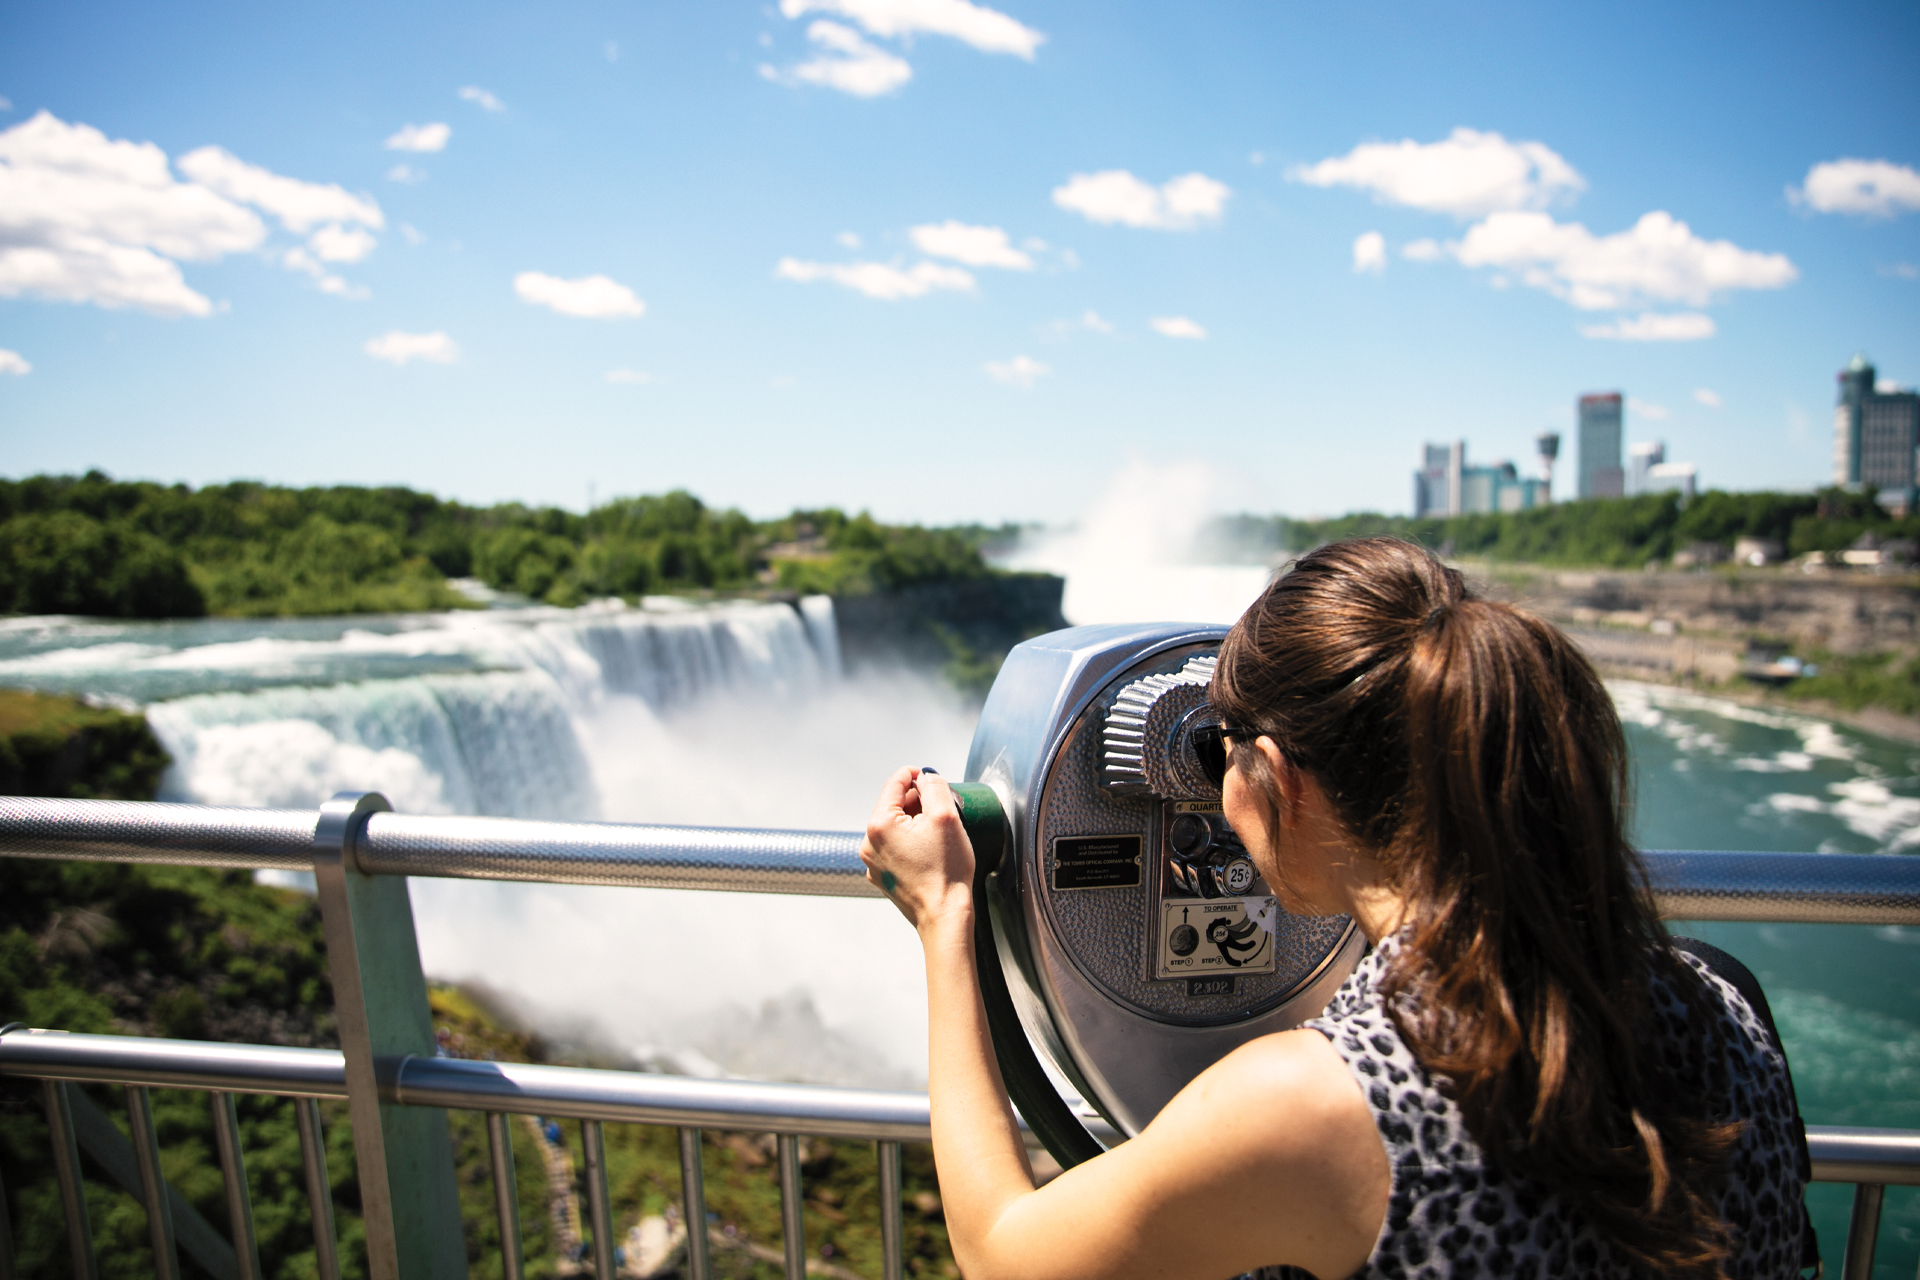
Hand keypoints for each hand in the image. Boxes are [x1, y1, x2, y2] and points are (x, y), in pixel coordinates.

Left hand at [860, 767, 975, 934]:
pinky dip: (909, 842)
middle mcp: (868, 843)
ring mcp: (872, 862)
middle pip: (892, 805)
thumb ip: (934, 786)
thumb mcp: (946, 816)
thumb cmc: (946, 870)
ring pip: (894, 827)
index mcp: (879, 824)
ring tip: (937, 834)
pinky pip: (894, 848)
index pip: (895, 783)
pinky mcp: (882, 876)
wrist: (944, 916)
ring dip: (914, 822)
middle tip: (942, 810)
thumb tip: (924, 777)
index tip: (931, 778)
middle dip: (917, 802)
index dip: (915, 775)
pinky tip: (929, 852)